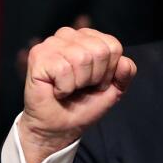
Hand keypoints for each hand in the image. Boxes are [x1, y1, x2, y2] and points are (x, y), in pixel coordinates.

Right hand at [18, 18, 135, 162]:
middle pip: (100, 51)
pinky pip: (63, 69)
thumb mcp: (113, 89)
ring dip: (79, 83)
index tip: (96, 82)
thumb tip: (124, 62)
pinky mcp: (38, 55)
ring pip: (82, 58)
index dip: (109, 71)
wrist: (60, 126)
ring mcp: (51, 43)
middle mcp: (69, 35)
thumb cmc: (83, 105)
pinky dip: (64, 87)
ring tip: (69, 88)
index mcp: (88, 37)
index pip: (113, 46)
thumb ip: (125, 74)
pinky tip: (57, 90)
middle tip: (81, 87)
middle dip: (95, 77)